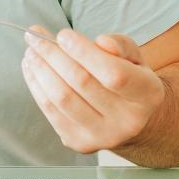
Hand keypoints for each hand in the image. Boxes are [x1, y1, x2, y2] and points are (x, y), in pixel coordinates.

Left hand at [20, 26, 165, 154]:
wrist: (132, 121)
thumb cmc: (130, 79)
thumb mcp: (134, 57)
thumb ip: (121, 45)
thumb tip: (102, 42)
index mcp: (148, 94)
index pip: (114, 73)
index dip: (85, 52)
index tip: (62, 34)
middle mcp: (128, 121)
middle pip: (82, 83)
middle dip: (53, 55)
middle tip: (35, 36)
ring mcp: (103, 136)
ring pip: (63, 99)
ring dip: (40, 71)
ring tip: (30, 51)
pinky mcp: (80, 143)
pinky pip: (51, 113)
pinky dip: (37, 87)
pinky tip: (31, 69)